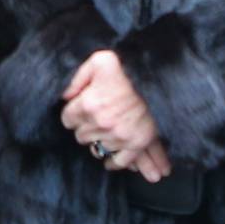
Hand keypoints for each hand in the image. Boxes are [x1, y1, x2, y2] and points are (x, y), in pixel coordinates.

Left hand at [59, 50, 164, 176]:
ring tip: (106, 134)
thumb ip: (78, 76)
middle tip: (95, 120)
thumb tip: (66, 96)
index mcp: (88, 104)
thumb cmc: (128, 70)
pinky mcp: (135, 144)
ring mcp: (118, 136)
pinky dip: (115, 162)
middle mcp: (101, 123)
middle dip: (86, 128)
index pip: (67, 120)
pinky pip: (119, 161)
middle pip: (81, 136)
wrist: (159, 80)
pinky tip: (110, 160)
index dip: (74, 115)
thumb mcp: (100, 61)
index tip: (82, 111)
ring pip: (98, 149)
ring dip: (101, 142)